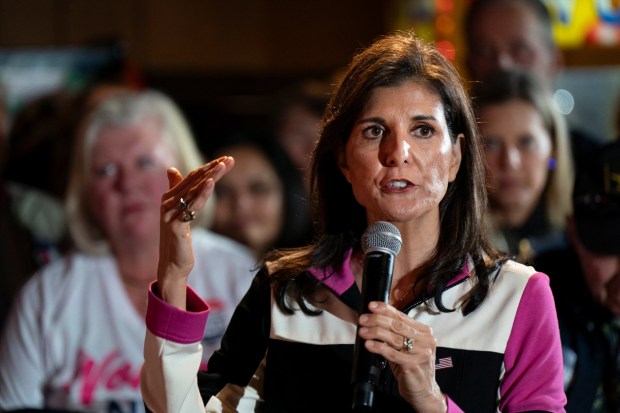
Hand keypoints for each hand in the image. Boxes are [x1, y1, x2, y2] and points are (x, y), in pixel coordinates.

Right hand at [157, 156, 234, 308]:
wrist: (172, 264)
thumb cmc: (177, 238)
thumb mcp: (179, 212)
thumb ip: (176, 191)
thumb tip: (171, 169)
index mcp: (169, 197)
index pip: (192, 177)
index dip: (209, 167)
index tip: (226, 159)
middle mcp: (168, 202)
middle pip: (194, 180)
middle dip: (213, 168)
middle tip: (230, 159)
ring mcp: (170, 213)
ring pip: (194, 190)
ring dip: (211, 176)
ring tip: (224, 166)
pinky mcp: (176, 225)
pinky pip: (192, 206)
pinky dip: (202, 193)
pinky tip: (211, 183)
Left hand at [357, 301, 446, 412]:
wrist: (424, 391)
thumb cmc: (411, 366)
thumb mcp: (406, 346)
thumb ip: (395, 333)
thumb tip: (374, 319)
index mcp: (424, 332)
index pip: (402, 316)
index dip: (385, 309)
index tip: (371, 306)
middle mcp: (426, 340)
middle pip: (397, 325)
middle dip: (377, 320)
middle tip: (363, 320)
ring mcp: (421, 353)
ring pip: (394, 338)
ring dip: (375, 333)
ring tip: (363, 332)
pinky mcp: (413, 365)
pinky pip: (392, 353)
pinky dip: (379, 348)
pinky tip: (369, 344)